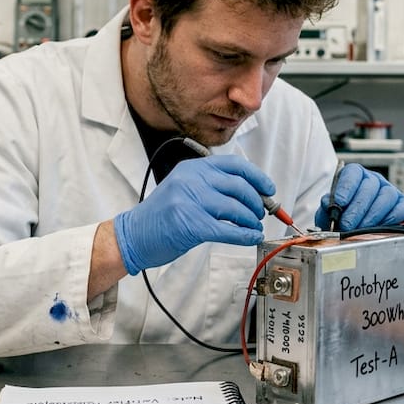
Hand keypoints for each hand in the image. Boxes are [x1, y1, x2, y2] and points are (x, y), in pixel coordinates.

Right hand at [114, 155, 274, 274]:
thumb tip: (252, 194)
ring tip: (253, 227)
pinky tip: (250, 238)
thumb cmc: (162, 216)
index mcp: (192, 168)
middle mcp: (191, 180)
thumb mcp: (184, 189)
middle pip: (239, 186)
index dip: (257, 177)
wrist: (133, 235)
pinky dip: (244, 235)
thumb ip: (212, 186)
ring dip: (251, 220)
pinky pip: (228, 230)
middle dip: (257, 202)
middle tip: (261, 213)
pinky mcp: (191, 225)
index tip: (269, 190)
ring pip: (236, 209)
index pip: (234, 165)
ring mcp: (190, 202)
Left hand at [315, 163, 403, 230]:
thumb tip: (329, 203)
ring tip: (361, 229)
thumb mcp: (329, 211)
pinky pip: (403, 208)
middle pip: (370, 186)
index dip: (346, 187)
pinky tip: (380, 228)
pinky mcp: (402, 204)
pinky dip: (392, 218)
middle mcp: (373, 180)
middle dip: (358, 208)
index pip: (353, 172)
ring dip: (373, 215)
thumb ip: (328, 206)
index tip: (339, 203)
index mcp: (355, 175)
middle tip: (347, 224)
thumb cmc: (340, 216)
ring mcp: (389, 191)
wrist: (350, 228)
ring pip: (387, 196)